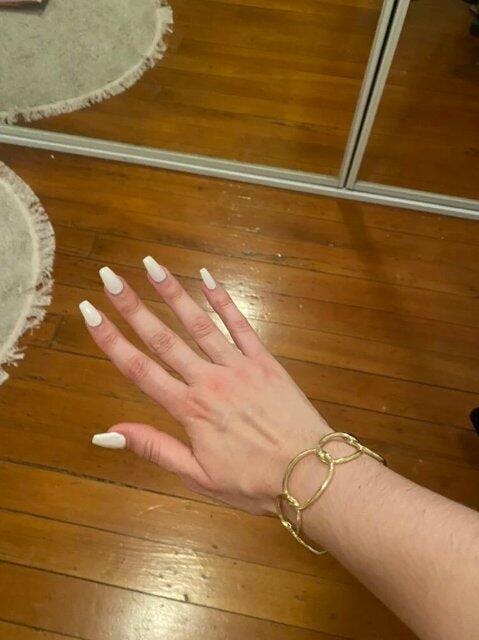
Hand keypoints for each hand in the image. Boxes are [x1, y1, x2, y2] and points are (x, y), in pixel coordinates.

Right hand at [80, 258, 331, 514]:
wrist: (310, 473)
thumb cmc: (253, 482)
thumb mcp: (198, 476)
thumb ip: (154, 448)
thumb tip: (106, 434)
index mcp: (188, 409)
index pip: (139, 368)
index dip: (111, 339)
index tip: (90, 312)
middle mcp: (208, 380)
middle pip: (163, 337)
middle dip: (133, 306)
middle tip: (109, 276)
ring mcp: (238, 366)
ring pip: (198, 323)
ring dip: (173, 293)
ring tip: (151, 264)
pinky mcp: (265, 360)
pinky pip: (240, 324)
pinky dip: (222, 300)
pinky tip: (206, 277)